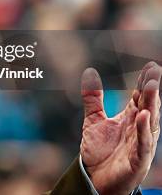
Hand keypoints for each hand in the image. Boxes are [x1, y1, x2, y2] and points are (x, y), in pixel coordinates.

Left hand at [80, 61, 160, 194]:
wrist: (94, 179)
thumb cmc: (99, 151)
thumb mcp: (93, 120)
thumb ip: (93, 97)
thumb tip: (90, 70)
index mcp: (130, 119)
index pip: (139, 97)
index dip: (144, 82)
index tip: (151, 66)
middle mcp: (138, 129)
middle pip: (147, 106)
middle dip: (151, 89)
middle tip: (154, 71)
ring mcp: (139, 145)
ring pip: (149, 122)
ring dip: (151, 105)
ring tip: (151, 86)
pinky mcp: (137, 160)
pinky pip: (143, 144)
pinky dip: (143, 130)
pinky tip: (142, 116)